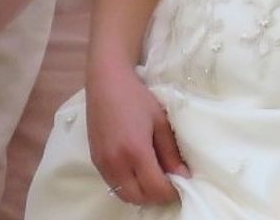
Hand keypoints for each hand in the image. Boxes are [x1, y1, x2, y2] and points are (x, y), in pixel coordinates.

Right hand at [87, 60, 188, 205]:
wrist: (106, 81)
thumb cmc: (136, 96)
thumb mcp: (159, 120)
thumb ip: (171, 152)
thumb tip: (184, 176)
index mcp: (135, 151)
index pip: (155, 188)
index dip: (171, 192)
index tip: (182, 185)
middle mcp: (116, 163)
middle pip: (139, 198)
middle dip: (156, 196)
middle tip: (169, 184)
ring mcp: (103, 164)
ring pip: (124, 195)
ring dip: (141, 194)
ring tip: (154, 179)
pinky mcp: (95, 161)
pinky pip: (113, 185)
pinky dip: (128, 186)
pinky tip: (138, 172)